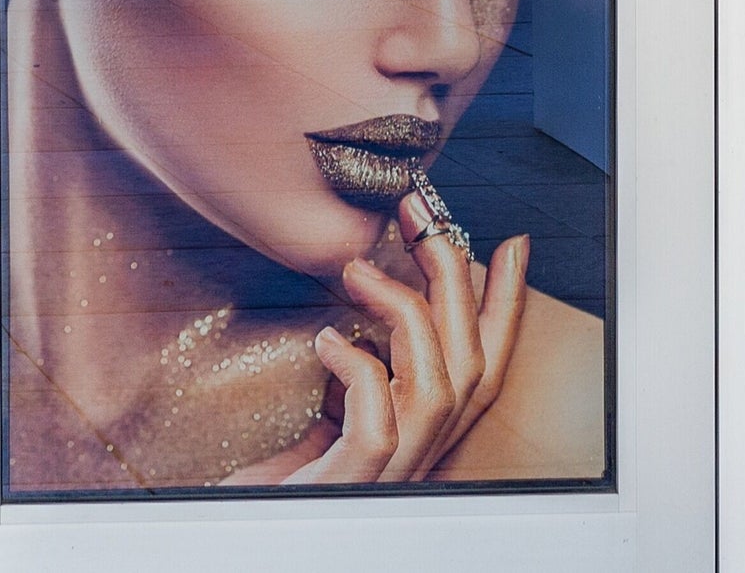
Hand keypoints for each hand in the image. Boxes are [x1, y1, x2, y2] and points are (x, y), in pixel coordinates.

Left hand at [251, 202, 528, 484]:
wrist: (234, 532)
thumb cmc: (274, 479)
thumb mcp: (322, 417)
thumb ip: (352, 376)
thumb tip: (358, 303)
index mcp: (419, 437)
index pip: (482, 367)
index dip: (505, 306)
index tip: (510, 244)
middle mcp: (417, 459)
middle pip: (469, 364)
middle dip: (453, 276)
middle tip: (417, 212)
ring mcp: (386, 476)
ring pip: (439, 389)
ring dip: (406, 313)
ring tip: (356, 268)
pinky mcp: (347, 486)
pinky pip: (379, 425)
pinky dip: (361, 372)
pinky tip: (327, 342)